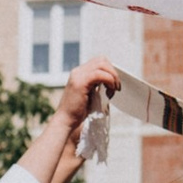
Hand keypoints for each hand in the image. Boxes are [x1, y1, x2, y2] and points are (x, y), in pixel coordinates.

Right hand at [22, 57, 122, 182]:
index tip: (114, 84)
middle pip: (102, 60)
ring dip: (113, 76)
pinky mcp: (81, 82)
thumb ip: (97, 87)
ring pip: (102, 64)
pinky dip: (109, 80)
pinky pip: (100, 74)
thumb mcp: (90, 96)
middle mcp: (77, 72)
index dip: (109, 70)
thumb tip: (112, 83)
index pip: (98, 62)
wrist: (66, 122)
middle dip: (113, 71)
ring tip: (114, 90)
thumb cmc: (78, 113)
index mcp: (79, 74)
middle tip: (116, 87)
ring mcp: (78, 76)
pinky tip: (110, 92)